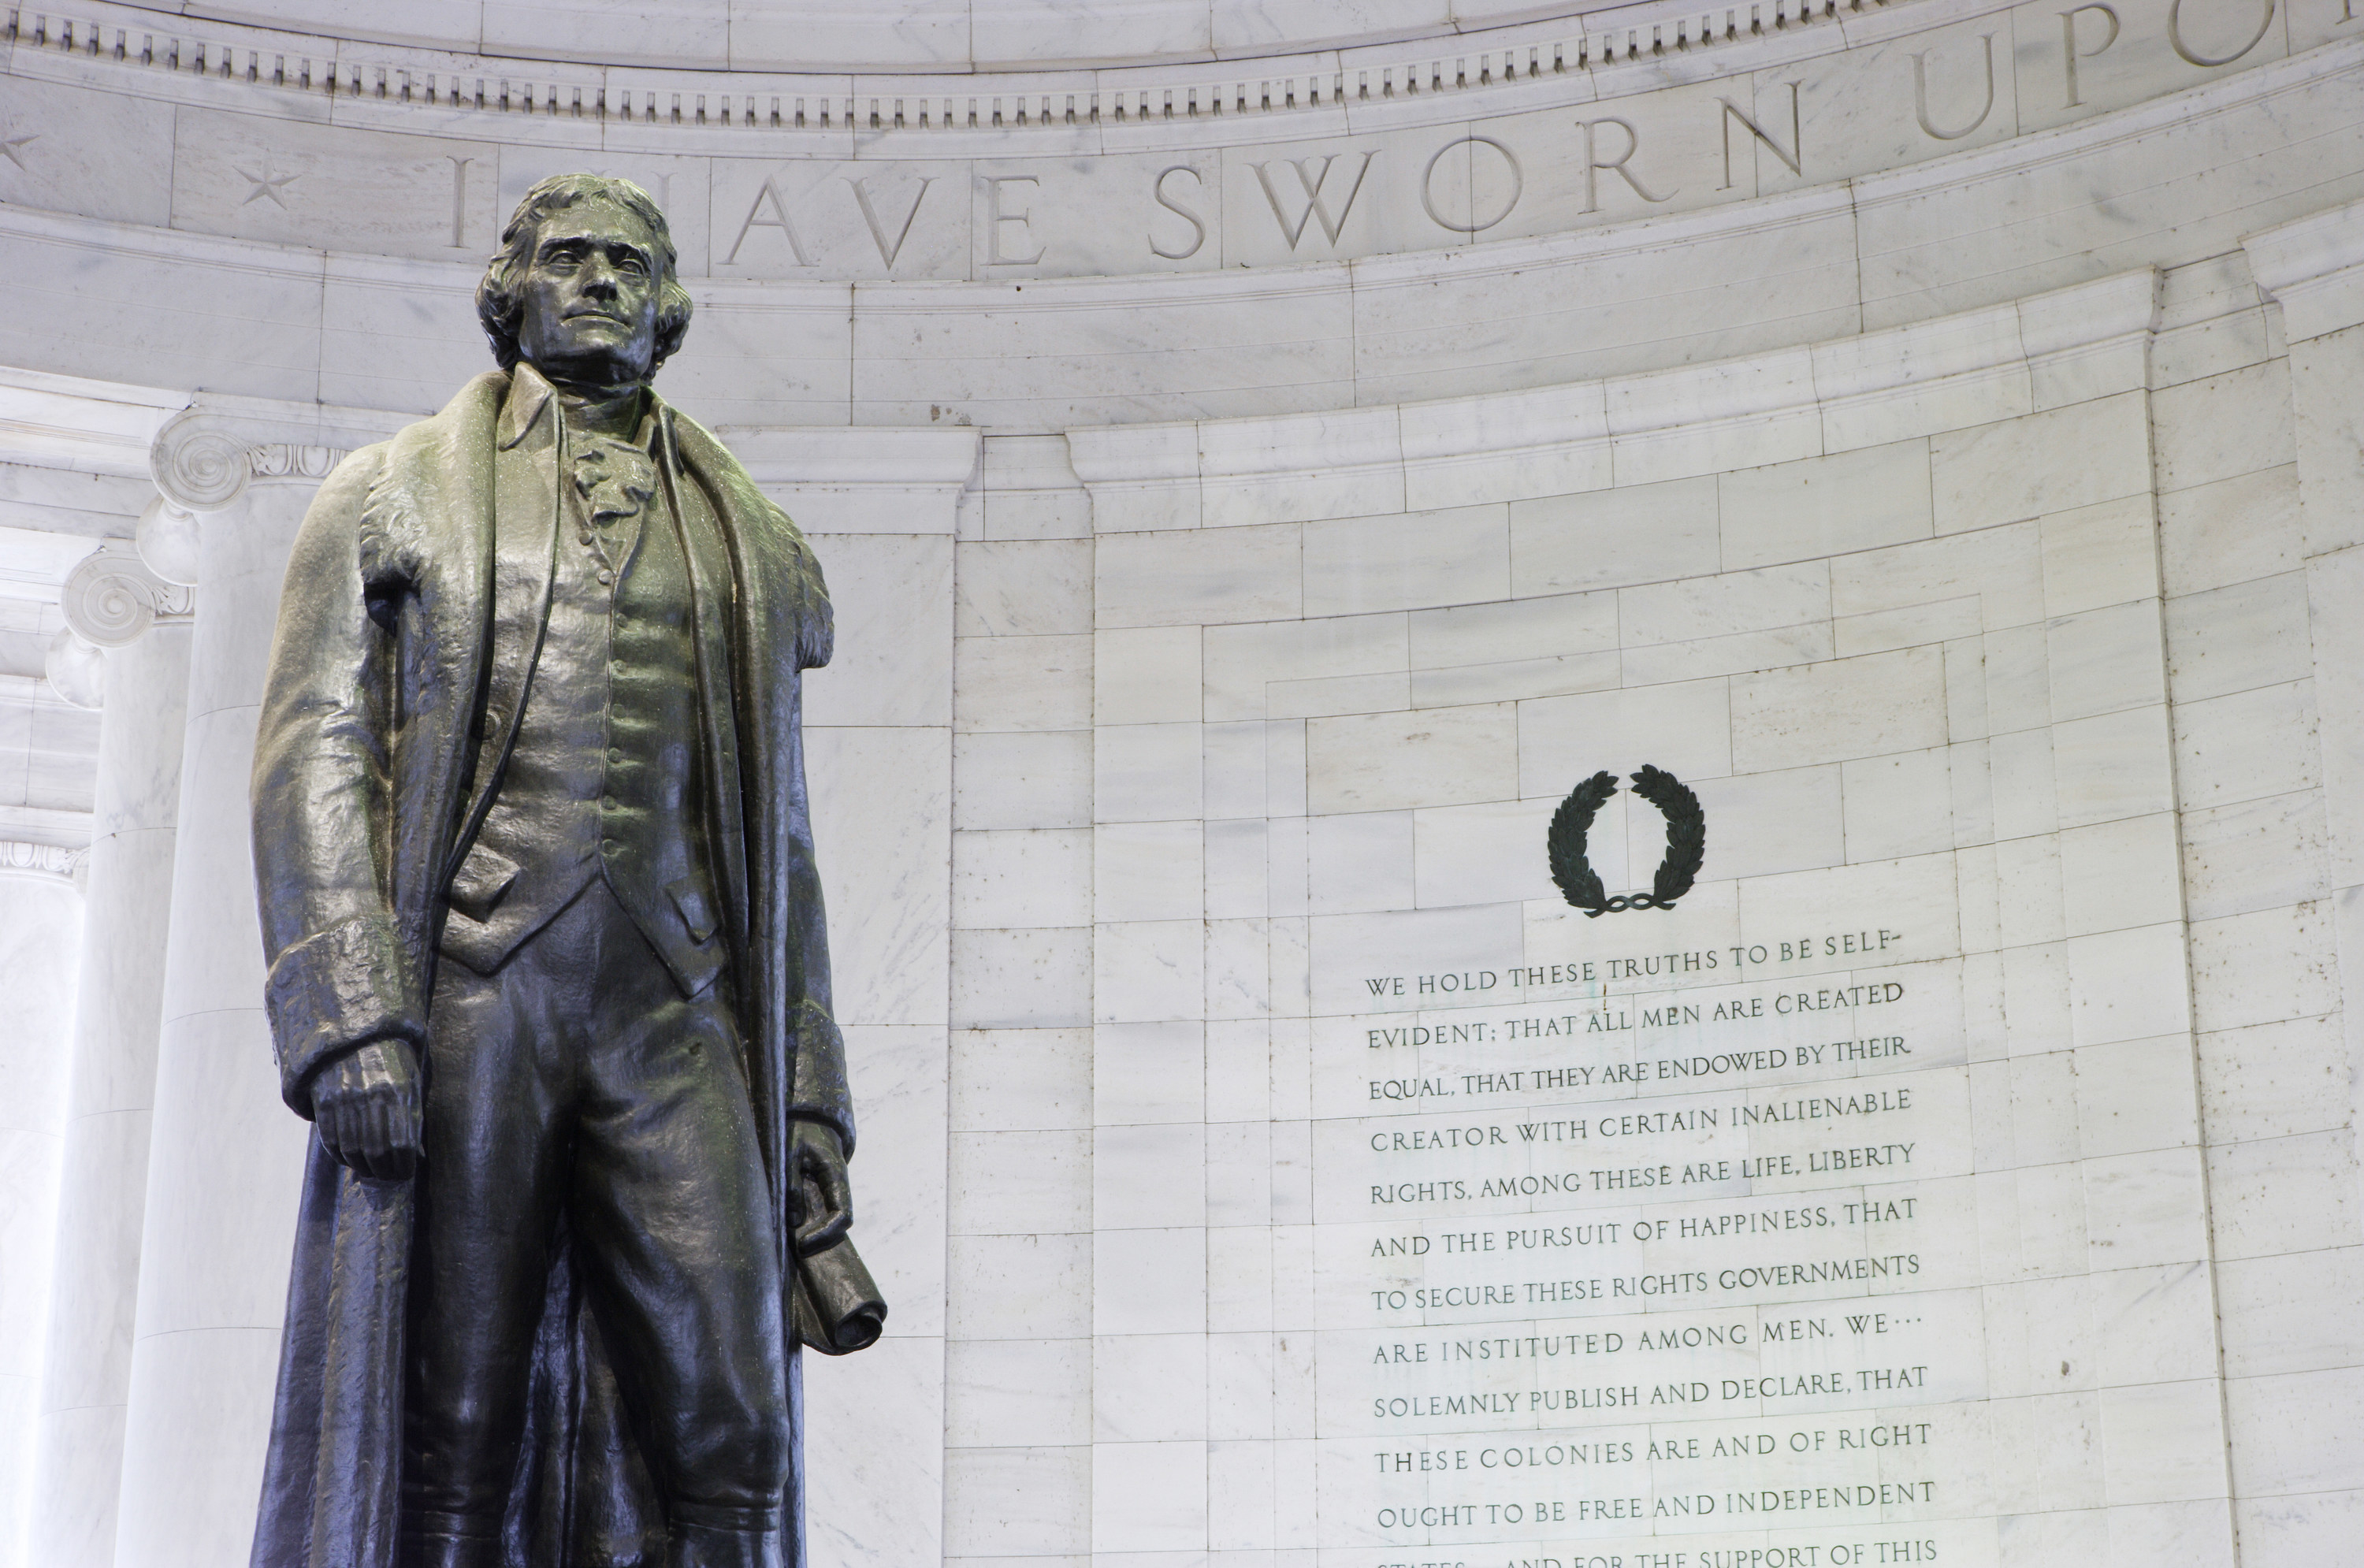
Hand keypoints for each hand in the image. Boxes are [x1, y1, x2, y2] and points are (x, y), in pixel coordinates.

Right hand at [307, 1037, 423, 1180]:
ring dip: (361, 1167)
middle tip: (387, 1177)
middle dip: (383, 1171)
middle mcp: (371, 1096)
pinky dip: (340, 1156)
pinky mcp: (324, 1100)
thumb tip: (418, 1157)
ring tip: (370, 1170)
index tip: (405, 1173)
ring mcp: (344, 1099)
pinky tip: (350, 1159)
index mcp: (398, 1091)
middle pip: (376, 1152)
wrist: (356, 1032)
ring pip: (352, 1150)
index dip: (403, 1166)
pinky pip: (331, 1139)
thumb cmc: (392, 1060)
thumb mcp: (411, 1082)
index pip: (402, 1144)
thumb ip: (413, 1117)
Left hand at [787, 1120, 851, 1256]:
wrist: (808, 1118)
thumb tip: (795, 1219)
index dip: (826, 1234)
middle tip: (796, 1248)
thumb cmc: (798, 1131)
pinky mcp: (820, 1191)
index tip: (803, 1244)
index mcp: (835, 1175)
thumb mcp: (790, 1152)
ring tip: (790, 1240)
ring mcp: (830, 1190)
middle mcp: (838, 1186)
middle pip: (840, 1224)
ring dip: (816, 1233)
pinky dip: (810, 1225)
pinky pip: (821, 1213)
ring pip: (831, 1220)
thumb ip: (792, 1182)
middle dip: (822, 1240)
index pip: (842, 1214)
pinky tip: (791, 1227)